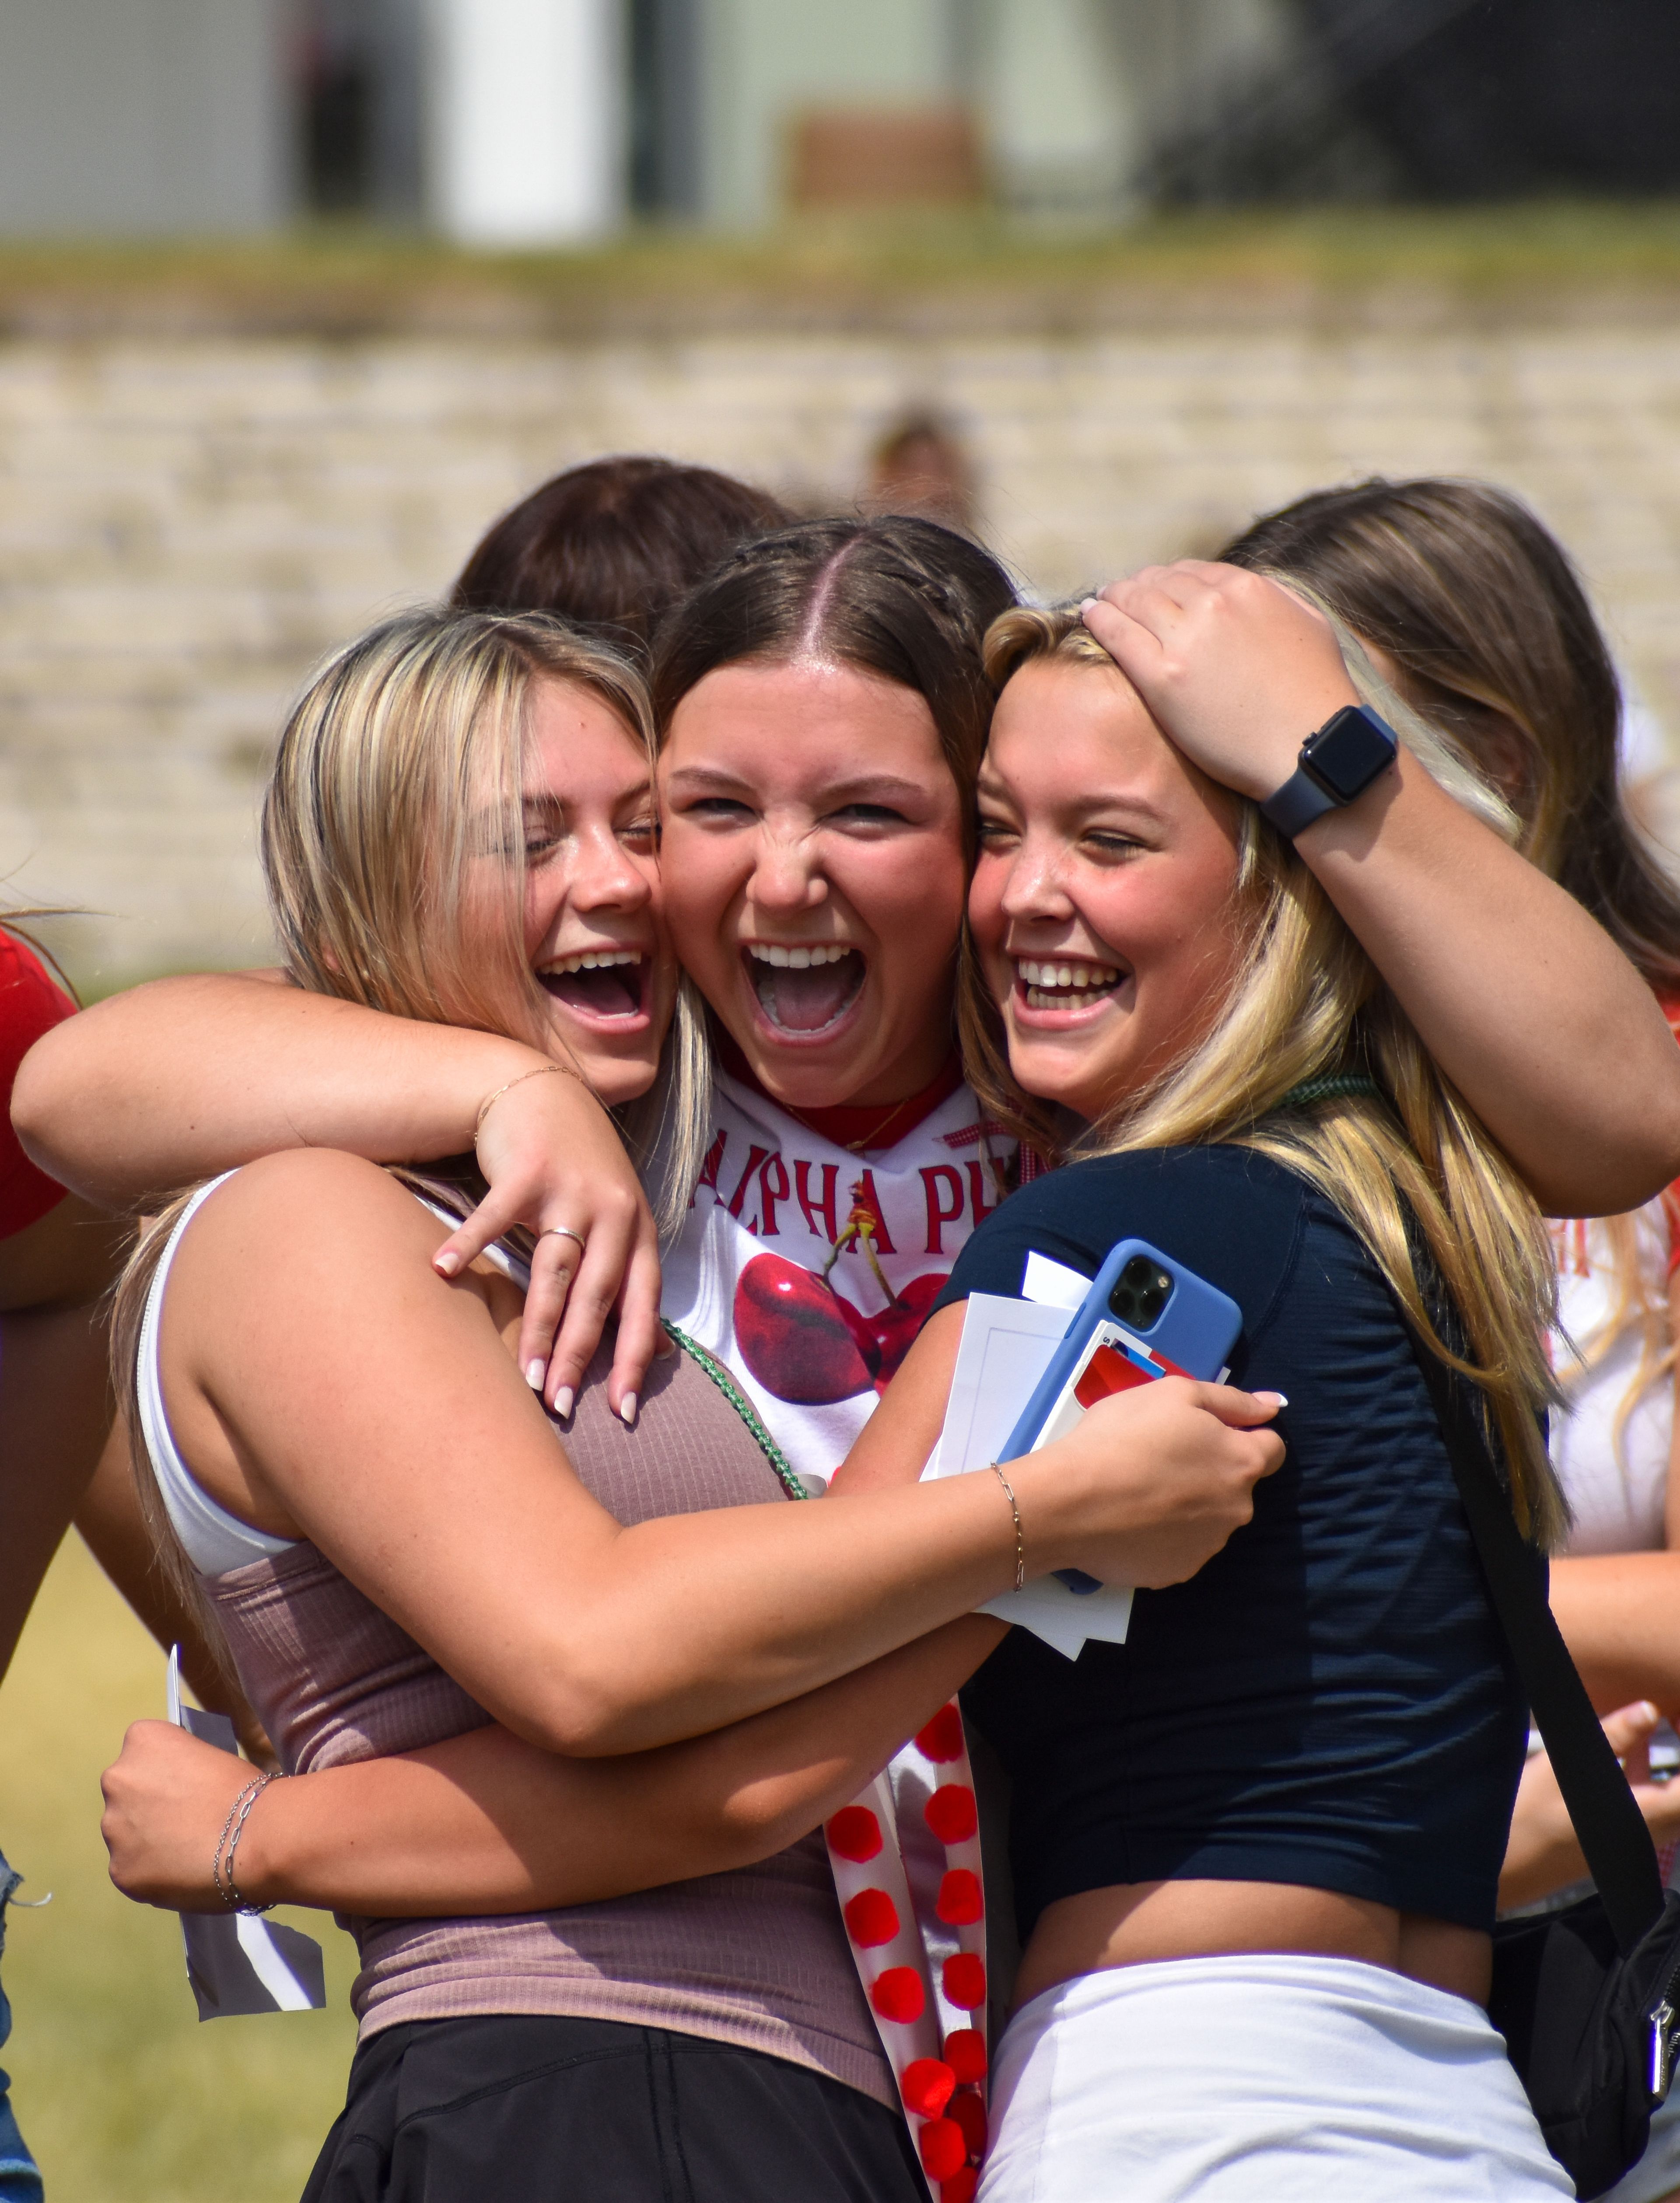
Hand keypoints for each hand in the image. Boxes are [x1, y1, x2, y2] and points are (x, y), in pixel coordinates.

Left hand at [101, 1721, 265, 1911]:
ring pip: (126, 1833)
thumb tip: (174, 1793)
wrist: (252, 1837)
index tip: (185, 1784)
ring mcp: (114, 1828)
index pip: (143, 1751)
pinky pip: (132, 1868)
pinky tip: (181, 1873)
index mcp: (142, 1741)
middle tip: (183, 1821)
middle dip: (148, 1805)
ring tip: (184, 1852)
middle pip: (127, 1792)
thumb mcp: (209, 1756)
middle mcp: (117, 1779)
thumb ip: (179, 1769)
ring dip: (146, 1840)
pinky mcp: (119, 1870)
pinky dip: (151, 1872)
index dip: (165, 1770)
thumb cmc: (242, 1787)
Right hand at [430, 1067, 667, 1419]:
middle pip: (596, 1297)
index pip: (643, 1305)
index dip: (633, 1359)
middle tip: (558, 1406)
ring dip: (538, 1326)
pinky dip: (468, 1243)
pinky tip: (444, 1272)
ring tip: (523, 1375)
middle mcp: (614, 1213)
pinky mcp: (528, 1170)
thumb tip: (658, 1350)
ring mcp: (570, 1190)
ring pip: (554, 1270)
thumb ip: (632, 1280)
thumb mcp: (622, 1222)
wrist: (548, 1094)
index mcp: (639, 1232)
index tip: (622, 1413)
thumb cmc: (584, 1170)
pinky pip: (495, 1216)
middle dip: (578, 1357)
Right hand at [1013, 1376, 1284, 1589]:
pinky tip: (1131, 1519)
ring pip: (1208, 1518)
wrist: (1071, 1501)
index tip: (1204, 1432)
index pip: (1271, 1449)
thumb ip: (1232, 1400)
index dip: (1242, 1434)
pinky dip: (1163, 1534)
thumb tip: (1274, 1406)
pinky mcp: (1177, 1572)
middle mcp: (1237, 1510)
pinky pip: (1179, 1547)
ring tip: (1140, 1489)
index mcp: (1242, 1463)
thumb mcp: (1175, 1394)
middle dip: (1211, 1470)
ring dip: (1188, 1503)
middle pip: (1236, 1485)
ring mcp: (1208, 1547)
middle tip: (1161, 1456)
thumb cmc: (1123, 1436)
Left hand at [1081, 562, 1361, 802]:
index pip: (1193, 571)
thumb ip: (1277, 600)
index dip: (1168, 578)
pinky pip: (1117, 632)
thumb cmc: (1317, 697)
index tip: (1156, 588)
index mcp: (1248, 589)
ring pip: (1133, 600)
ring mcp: (1185, 640)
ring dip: (1114, 596)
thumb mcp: (1309, 626)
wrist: (1310, 748)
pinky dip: (1099, 617)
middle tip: (1120, 593)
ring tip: (1102, 601)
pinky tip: (1089, 613)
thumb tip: (1251, 590)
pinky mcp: (1162, 677)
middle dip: (1138, 586)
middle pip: (1158, 583)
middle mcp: (1213, 605)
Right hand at [1499, 1701, 1679, 1912]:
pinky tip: (1630, 1756)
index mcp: (1642, 1817)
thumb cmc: (1531, 1814)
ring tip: (1653, 1733)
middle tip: (1667, 1725)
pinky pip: (1653, 1814)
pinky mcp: (1617, 1847)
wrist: (1503, 1865)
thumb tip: (1650, 1709)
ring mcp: (1632, 1846)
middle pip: (1679, 1804)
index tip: (1674, 1723)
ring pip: (1668, 1810)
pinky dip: (1651, 1785)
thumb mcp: (1568, 1766)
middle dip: (1677, 1772)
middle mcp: (1646, 1836)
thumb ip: (1613, 1736)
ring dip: (1668, 1777)